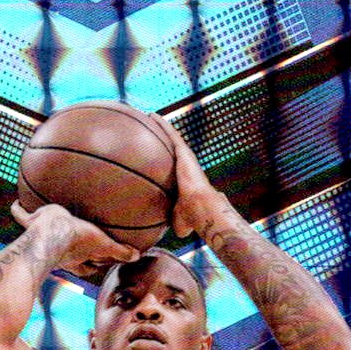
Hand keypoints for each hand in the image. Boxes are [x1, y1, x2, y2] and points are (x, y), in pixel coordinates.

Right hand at [11, 202, 138, 277]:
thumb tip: (138, 256)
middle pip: (65, 255)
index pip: (86, 266)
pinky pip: (22, 216)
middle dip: (69, 253)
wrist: (52, 232)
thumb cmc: (77, 239)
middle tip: (71, 242)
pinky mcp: (30, 224)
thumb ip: (119, 250)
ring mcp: (42, 237)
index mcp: (76, 257)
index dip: (92, 266)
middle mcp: (58, 251)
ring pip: (43, 235)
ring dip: (41, 229)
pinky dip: (18, 211)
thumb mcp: (102, 243)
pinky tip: (14, 203)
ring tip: (38, 218)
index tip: (96, 264)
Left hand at [147, 115, 220, 238]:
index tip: (155, 157)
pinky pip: (170, 134)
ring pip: (171, 138)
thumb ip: (169, 221)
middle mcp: (185, 166)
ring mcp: (185, 158)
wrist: (201, 208)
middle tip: (151, 131)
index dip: (164, 162)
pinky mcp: (184, 152)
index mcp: (183, 180)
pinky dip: (162, 125)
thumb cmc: (191, 218)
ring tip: (149, 117)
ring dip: (162, 127)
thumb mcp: (177, 220)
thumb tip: (158, 233)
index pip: (172, 168)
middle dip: (163, 140)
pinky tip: (151, 115)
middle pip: (172, 149)